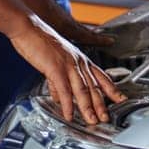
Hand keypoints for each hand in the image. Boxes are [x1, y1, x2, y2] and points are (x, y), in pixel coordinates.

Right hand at [6, 15, 125, 124]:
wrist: (28, 27)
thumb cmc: (39, 41)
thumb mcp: (53, 61)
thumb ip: (58, 80)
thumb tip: (59, 98)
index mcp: (80, 58)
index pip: (101, 76)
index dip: (112, 89)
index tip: (121, 99)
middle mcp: (78, 61)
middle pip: (93, 86)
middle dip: (101, 105)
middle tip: (106, 119)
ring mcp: (68, 65)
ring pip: (82, 90)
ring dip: (88, 108)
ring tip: (92, 121)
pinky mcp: (56, 68)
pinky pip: (64, 90)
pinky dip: (67, 105)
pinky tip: (68, 114)